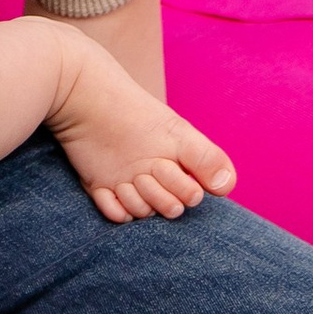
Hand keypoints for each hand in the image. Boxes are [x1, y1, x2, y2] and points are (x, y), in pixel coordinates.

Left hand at [47, 26, 236, 225]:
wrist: (86, 98)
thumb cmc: (135, 113)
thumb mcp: (177, 133)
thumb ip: (207, 158)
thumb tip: (226, 187)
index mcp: (175, 162)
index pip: (190, 198)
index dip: (183, 189)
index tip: (169, 165)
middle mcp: (154, 175)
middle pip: (169, 209)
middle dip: (160, 196)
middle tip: (146, 171)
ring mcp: (128, 182)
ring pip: (142, 214)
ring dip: (136, 201)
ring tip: (126, 177)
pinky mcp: (102, 186)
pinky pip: (115, 215)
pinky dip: (114, 209)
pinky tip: (109, 189)